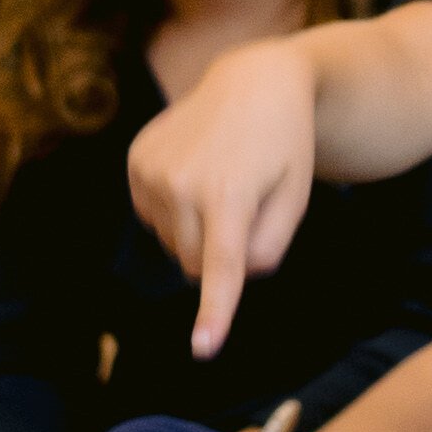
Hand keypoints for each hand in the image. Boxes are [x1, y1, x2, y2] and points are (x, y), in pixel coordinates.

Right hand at [127, 40, 316, 360]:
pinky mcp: (136, 162)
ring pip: (174, 245)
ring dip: (200, 232)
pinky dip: (177, 212)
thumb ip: (267, 249)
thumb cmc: (285, 147)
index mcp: (229, 192)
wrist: (254, 82)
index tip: (203, 349)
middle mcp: (181, 182)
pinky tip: (197, 176)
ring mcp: (151, 171)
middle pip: (198, 264)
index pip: (222, 267)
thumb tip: (226, 279)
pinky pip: (155, 219)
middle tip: (249, 207)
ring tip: (224, 182)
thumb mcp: (295, 199)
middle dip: (223, 255)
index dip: (214, 313)